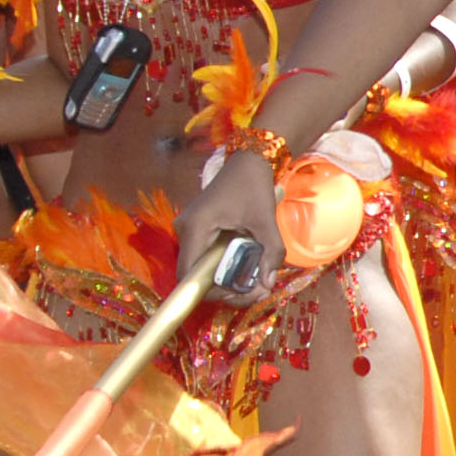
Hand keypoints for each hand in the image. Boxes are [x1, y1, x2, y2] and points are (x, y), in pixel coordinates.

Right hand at [171, 146, 285, 300]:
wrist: (247, 162)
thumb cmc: (253, 186)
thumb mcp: (266, 221)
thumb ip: (270, 252)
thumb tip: (268, 284)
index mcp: (195, 228)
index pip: (189, 275)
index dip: (210, 292)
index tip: (239, 293)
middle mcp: (185, 231)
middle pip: (195, 275)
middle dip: (225, 290)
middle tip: (256, 291)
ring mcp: (188, 231)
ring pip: (201, 268)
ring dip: (225, 280)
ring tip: (255, 283)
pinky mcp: (197, 231)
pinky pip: (205, 257)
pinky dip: (224, 267)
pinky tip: (246, 269)